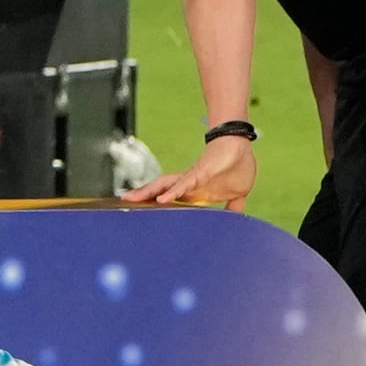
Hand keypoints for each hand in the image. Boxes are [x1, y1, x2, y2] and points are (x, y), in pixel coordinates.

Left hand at [120, 136, 257, 208]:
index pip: (171, 195)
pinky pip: (183, 183)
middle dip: (142, 195)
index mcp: (195, 188)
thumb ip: (233, 206)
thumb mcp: (236, 194)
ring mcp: (193, 177)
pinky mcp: (200, 173)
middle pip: (160, 189)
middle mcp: (189, 182)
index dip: (156, 201)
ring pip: (165, 185)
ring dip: (149, 192)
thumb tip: (236, 218)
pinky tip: (162, 199)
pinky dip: (173, 192)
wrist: (241, 147)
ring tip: (132, 199)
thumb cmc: (236, 167)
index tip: (141, 210)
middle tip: (124, 201)